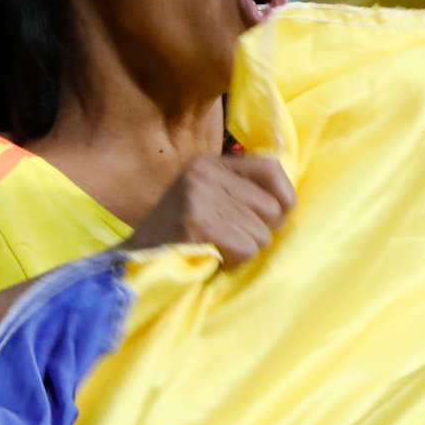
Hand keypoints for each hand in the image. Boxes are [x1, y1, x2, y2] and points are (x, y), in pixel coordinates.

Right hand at [120, 153, 293, 267]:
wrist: (134, 260)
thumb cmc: (179, 234)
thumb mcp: (208, 199)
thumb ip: (243, 192)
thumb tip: (290, 200)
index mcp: (209, 163)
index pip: (271, 168)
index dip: (284, 196)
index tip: (278, 216)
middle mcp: (204, 174)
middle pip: (272, 208)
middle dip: (260, 232)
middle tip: (231, 239)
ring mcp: (198, 196)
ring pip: (262, 233)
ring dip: (245, 250)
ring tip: (217, 248)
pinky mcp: (196, 222)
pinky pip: (246, 248)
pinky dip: (235, 261)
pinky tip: (213, 258)